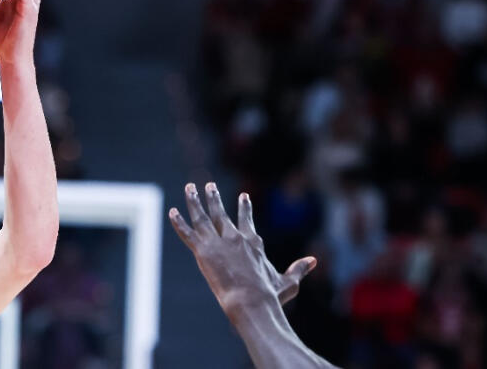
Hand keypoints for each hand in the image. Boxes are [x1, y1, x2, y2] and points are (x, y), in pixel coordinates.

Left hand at [170, 183, 316, 310]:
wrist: (251, 301)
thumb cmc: (270, 296)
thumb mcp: (288, 282)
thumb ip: (299, 269)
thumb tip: (314, 261)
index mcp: (253, 242)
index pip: (247, 221)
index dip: (244, 208)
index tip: (242, 197)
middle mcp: (235, 237)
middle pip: (221, 213)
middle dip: (214, 198)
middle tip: (208, 186)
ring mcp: (218, 242)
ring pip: (203, 217)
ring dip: (195, 201)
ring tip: (189, 188)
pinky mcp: (203, 251)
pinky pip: (188, 233)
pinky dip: (179, 222)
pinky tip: (172, 212)